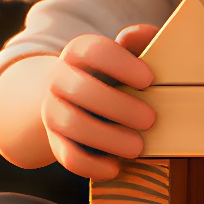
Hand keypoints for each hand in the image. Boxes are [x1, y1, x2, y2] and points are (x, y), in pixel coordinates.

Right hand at [36, 24, 159, 178]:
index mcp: (78, 52)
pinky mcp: (54, 141)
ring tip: (138, 147)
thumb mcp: (127, 55)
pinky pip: (67, 156)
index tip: (149, 79)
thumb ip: (140, 42)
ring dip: (108, 138)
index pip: (93, 51)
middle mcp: (59, 79)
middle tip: (151, 119)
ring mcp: (52, 111)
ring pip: (71, 125)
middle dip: (118, 107)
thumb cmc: (113, 75)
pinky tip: (116, 167)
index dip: (121, 64)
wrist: (73, 99)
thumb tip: (133, 36)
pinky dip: (92, 166)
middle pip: (80, 90)